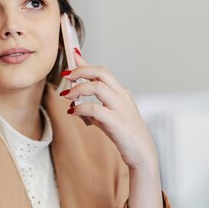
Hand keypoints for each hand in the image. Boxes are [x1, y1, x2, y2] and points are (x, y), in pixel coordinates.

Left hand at [60, 48, 158, 171]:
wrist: (142, 153)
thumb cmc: (124, 134)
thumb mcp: (108, 116)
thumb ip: (94, 108)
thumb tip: (74, 102)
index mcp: (121, 93)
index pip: (102, 72)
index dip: (86, 62)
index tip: (73, 54)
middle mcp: (122, 96)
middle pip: (101, 72)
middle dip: (81, 70)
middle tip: (66, 75)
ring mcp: (121, 108)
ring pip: (98, 87)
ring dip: (78, 89)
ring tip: (67, 96)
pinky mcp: (117, 122)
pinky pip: (95, 109)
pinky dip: (80, 108)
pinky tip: (73, 112)